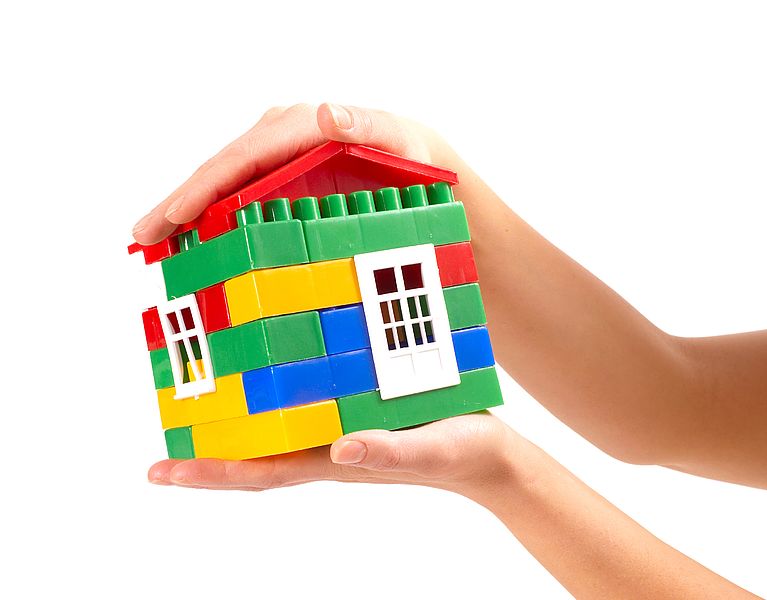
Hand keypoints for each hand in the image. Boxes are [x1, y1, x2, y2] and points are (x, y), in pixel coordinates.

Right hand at [131, 103, 452, 244]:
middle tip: (144, 237)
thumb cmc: (412, 155)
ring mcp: (276, 158)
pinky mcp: (279, 177)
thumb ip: (367, 123)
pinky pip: (237, 194)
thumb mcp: (398, 138)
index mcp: (300, 127)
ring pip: (223, 184)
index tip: (174, 218)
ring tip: (155, 242)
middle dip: (179, 203)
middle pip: (220, 171)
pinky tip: (193, 240)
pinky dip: (212, 216)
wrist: (423, 171)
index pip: (241, 158)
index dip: (202, 188)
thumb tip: (328, 113)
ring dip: (187, 212)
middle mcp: (280, 138)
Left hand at [148, 413, 516, 498]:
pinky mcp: (360, 408)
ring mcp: (341, 428)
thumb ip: (386, 450)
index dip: (209, 472)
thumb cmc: (461, 452)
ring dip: (239, 419)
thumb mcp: (426, 448)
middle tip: (163, 431)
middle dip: (208, 449)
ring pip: (277, 427)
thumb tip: (340, 448)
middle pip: (255, 452)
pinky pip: (308, 403)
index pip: (258, 471)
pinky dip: (280, 393)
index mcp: (334, 460)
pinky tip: (275, 373)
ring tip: (203, 397)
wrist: (489, 454)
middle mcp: (327, 445)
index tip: (160, 470)